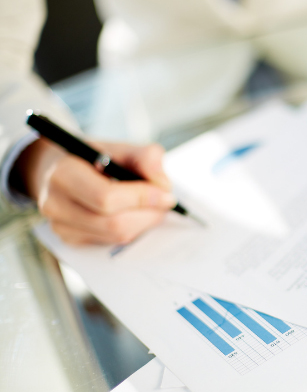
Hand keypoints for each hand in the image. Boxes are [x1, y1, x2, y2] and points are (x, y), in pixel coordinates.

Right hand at [16, 138, 175, 244]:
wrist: (67, 169)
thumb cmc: (99, 158)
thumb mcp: (122, 148)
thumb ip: (147, 158)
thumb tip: (163, 185)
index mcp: (64, 174)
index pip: (106, 197)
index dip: (141, 198)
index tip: (166, 194)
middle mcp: (55, 203)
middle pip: (113, 223)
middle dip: (148, 214)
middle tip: (164, 203)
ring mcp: (60, 226)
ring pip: (116, 236)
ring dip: (143, 223)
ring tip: (150, 207)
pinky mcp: (70, 240)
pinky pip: (112, 243)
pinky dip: (131, 230)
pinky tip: (133, 214)